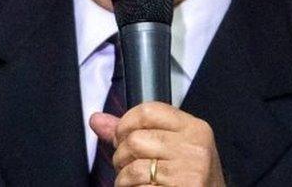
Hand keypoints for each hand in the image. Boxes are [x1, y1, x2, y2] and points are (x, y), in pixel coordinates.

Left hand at [90, 102, 224, 185]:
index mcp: (195, 129)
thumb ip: (134, 131)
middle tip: (128, 166)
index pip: (147, 111)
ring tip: (135, 183)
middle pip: (135, 140)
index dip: (125, 124)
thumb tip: (96, 119)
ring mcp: (189, 173)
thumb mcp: (173, 147)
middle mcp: (194, 149)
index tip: (122, 137)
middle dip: (122, 157)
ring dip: (124, 180)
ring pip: (133, 169)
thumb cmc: (190, 178)